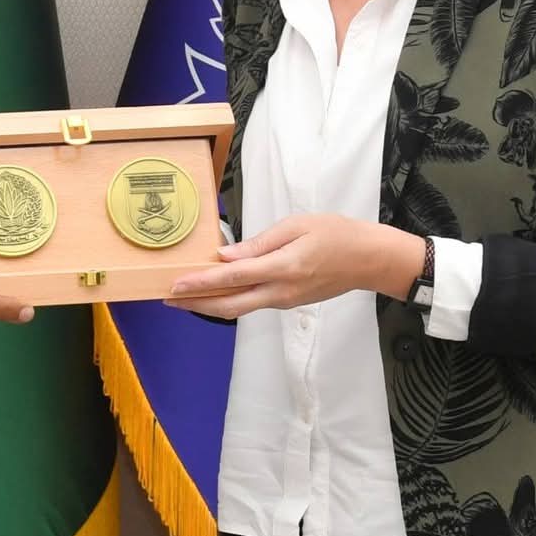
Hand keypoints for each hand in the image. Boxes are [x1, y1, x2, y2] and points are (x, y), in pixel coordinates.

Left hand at [162, 215, 422, 318]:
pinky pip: (252, 304)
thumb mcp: (296, 226)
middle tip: (167, 299)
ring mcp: (284, 301)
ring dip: (209, 304)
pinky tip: (214, 292)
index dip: (201, 283)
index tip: (175, 284)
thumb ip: (259, 243)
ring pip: (239, 308)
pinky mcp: (288, 302)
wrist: (369, 260)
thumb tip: (226, 257)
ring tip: (182, 296)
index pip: (233, 278)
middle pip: (230, 305)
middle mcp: (280, 292)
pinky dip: (229, 300)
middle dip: (195, 304)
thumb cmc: (335, 234)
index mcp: (282, 268)